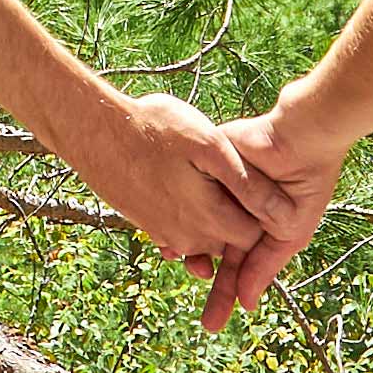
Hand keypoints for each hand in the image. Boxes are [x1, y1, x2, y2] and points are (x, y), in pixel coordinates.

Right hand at [41, 81, 275, 301]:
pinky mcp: (145, 224)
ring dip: (214, 222)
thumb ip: (246, 183)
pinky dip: (190, 219)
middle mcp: (185, 236)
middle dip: (240, 223)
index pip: (253, 238)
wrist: (94, 130)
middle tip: (238, 184)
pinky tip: (187, 187)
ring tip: (213, 182)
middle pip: (228, 244)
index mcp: (207, 218)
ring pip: (203, 241)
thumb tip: (278, 212)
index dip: (265, 217)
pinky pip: (179, 234)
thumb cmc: (154, 128)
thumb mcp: (209, 145)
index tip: (263, 188)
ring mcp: (162, 232)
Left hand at [196, 85, 347, 329]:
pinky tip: (167, 232)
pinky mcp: (205, 167)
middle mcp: (232, 211)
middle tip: (200, 317)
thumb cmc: (304, 184)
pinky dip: (176, 212)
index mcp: (254, 227)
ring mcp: (217, 190)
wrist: (301, 140)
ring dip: (182, 245)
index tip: (213, 322)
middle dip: (205, 280)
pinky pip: (187, 193)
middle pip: (210, 250)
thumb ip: (263, 266)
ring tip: (173, 264)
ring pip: (192, 223)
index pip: (235, 265)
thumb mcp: (289, 232)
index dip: (225, 292)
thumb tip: (245, 304)